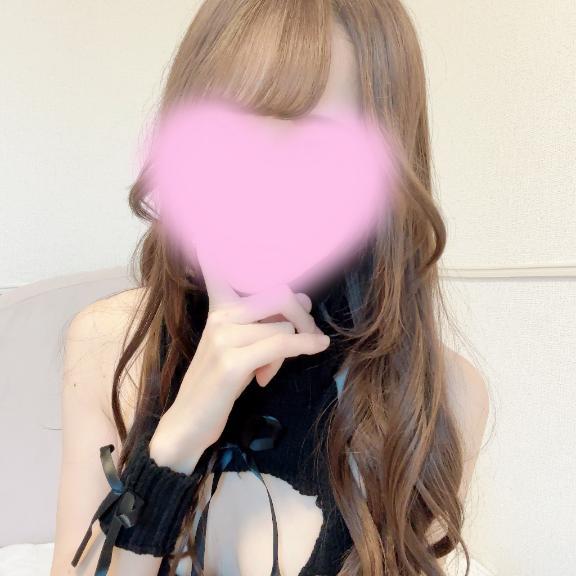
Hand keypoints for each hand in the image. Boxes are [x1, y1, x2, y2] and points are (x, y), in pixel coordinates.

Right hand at [149, 250, 329, 472]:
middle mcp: (221, 316)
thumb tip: (304, 300)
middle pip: (280, 295)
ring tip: (273, 370)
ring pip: (284, 327)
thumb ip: (267, 321)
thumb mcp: (242, 347)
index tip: (217, 228)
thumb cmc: (219, 383)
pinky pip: (282, 345)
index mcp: (220, 308)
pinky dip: (306, 346)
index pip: (221, 267)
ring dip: (295, 348)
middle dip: (303, 315)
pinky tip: (318, 347)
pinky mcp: (232, 362)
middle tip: (306, 336)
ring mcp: (224, 337)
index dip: (221, 246)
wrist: (189, 423)